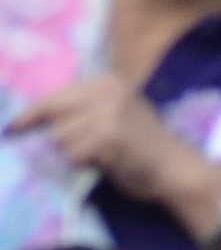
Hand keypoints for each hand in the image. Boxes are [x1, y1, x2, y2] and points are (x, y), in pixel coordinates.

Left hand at [8, 71, 215, 218]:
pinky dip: (82, 163)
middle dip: (62, 137)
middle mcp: (107, 91)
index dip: (32, 115)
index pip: (55, 96)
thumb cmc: (144, 145)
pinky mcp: (108, 135)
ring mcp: (108, 112)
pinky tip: (104, 162)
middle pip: (54, 117)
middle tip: (83, 148)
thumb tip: (40, 119)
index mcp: (108, 82)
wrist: (174, 167)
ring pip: (61, 137)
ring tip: (100, 154)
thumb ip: (86, 109)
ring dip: (73, 152)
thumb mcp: (118, 113)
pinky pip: (73, 154)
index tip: (14, 127)